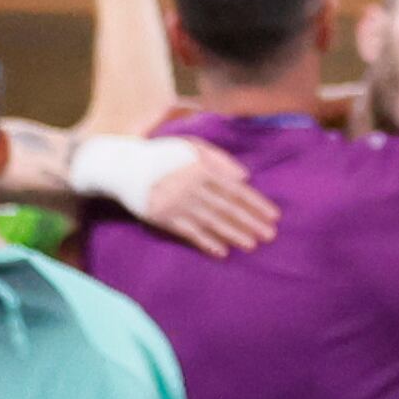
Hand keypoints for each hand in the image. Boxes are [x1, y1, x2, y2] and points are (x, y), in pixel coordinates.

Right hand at [140, 146, 279, 257]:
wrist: (125, 168)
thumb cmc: (163, 155)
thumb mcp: (192, 146)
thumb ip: (219, 159)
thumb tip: (245, 177)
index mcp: (202, 168)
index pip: (235, 189)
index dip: (256, 203)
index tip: (273, 215)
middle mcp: (192, 187)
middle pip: (227, 208)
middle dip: (251, 222)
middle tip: (270, 235)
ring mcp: (178, 205)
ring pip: (211, 222)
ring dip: (233, 234)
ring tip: (252, 245)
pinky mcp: (164, 219)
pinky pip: (190, 233)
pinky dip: (206, 243)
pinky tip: (222, 252)